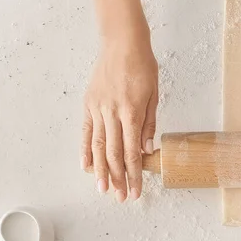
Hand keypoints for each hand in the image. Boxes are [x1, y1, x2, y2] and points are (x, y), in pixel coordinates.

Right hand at [82, 36, 157, 201]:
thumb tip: (147, 151)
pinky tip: (86, 166)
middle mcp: (112, 113)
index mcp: (132, 112)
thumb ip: (149, 124)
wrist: (123, 43)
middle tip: (121, 197)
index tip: (137, 191)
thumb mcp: (154, 95)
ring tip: (103, 189)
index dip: (134, 174)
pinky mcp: (89, 104)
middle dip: (118, 178)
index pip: (132, 151)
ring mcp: (98, 108)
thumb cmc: (144, 67)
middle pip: (113, 153)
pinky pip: (86, 131)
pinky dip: (85, 150)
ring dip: (100, 170)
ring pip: (97, 146)